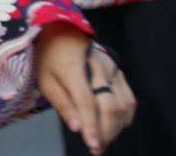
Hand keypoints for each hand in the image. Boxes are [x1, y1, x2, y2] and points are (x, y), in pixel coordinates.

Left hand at [36, 24, 134, 153]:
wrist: (63, 31)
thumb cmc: (50, 58)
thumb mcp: (46, 80)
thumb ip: (62, 104)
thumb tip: (77, 128)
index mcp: (74, 68)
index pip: (87, 102)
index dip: (92, 126)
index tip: (93, 146)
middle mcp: (98, 68)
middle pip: (110, 106)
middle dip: (106, 132)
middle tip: (97, 149)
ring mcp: (113, 70)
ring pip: (124, 105)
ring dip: (116, 127)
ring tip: (103, 139)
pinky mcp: (120, 73)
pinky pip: (129, 99)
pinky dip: (124, 117)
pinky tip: (113, 126)